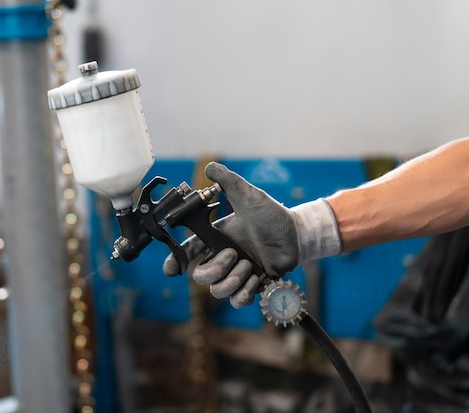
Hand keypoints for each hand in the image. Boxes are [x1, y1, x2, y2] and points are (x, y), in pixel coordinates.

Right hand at [163, 162, 341, 308]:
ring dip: (232, 281)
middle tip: (234, 255)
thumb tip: (209, 167)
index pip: (187, 252)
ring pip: (218, 291)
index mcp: (216, 239)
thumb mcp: (248, 196)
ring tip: (249, 267)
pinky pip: (238, 300)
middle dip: (214, 270)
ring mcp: (237, 273)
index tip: (172, 269)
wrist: (296, 233)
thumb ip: (228, 182)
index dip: (175, 262)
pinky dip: (245, 292)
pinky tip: (257, 278)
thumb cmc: (271, 214)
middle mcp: (223, 258)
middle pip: (200, 276)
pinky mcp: (252, 285)